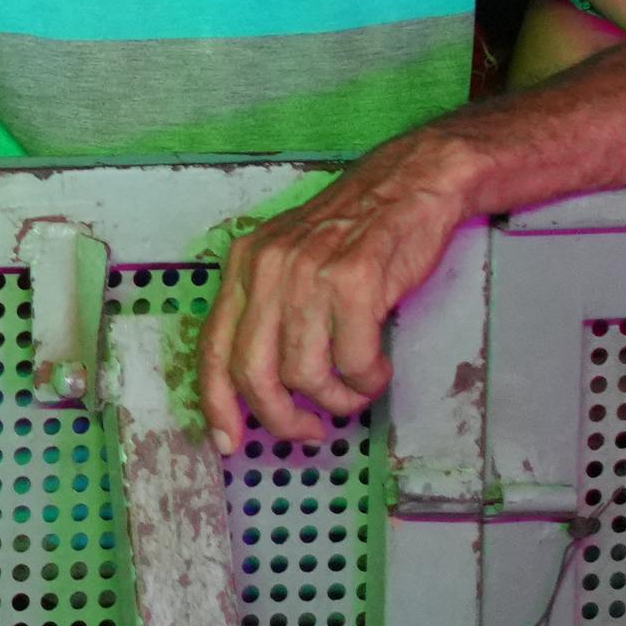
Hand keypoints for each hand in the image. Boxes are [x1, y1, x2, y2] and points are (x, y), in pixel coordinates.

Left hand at [199, 141, 467, 450]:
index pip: (213, 346)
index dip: (217, 403)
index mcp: (244, 264)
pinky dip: (368, 379)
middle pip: (254, 373)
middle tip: (312, 432)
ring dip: (338, 399)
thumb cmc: (356, 233)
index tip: (229, 443)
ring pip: (306, 376)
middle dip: (282, 419)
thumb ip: (270, 315)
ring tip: (357, 385)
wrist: (411, 183)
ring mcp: (309, 273)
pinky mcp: (354, 281)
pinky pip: (354, 363)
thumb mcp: (292, 262)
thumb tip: (259, 390)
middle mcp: (267, 267)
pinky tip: (378, 365)